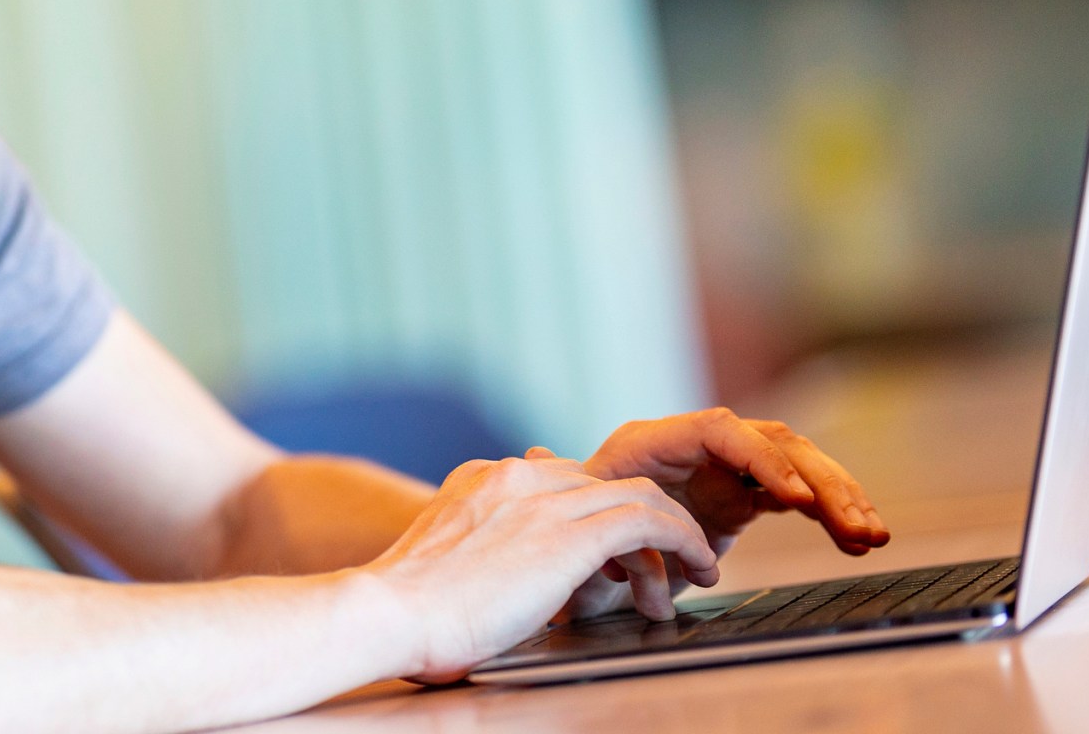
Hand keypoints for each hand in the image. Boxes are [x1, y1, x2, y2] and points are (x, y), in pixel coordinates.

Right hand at [356, 454, 719, 682]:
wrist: (389, 613)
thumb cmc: (408, 613)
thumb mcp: (447, 563)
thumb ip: (482, 552)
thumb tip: (507, 584)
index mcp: (481, 480)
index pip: (563, 479)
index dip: (598, 512)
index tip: (619, 549)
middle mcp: (514, 476)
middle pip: (604, 481)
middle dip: (642, 519)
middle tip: (668, 558)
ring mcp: (541, 500)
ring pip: (636, 494)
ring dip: (675, 530)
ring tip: (697, 566)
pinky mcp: (567, 534)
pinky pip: (648, 520)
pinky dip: (683, 538)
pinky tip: (698, 564)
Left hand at [557, 407, 889, 618]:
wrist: (568, 552)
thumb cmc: (562, 530)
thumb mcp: (563, 515)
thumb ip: (562, 489)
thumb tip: (534, 454)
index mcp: (650, 443)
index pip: (719, 429)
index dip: (759, 457)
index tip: (792, 498)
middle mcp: (693, 446)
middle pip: (771, 443)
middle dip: (818, 480)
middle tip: (854, 523)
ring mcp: (722, 469)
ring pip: (794, 466)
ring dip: (837, 496)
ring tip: (870, 535)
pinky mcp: (742, 497)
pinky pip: (796, 496)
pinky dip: (828, 514)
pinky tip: (858, 540)